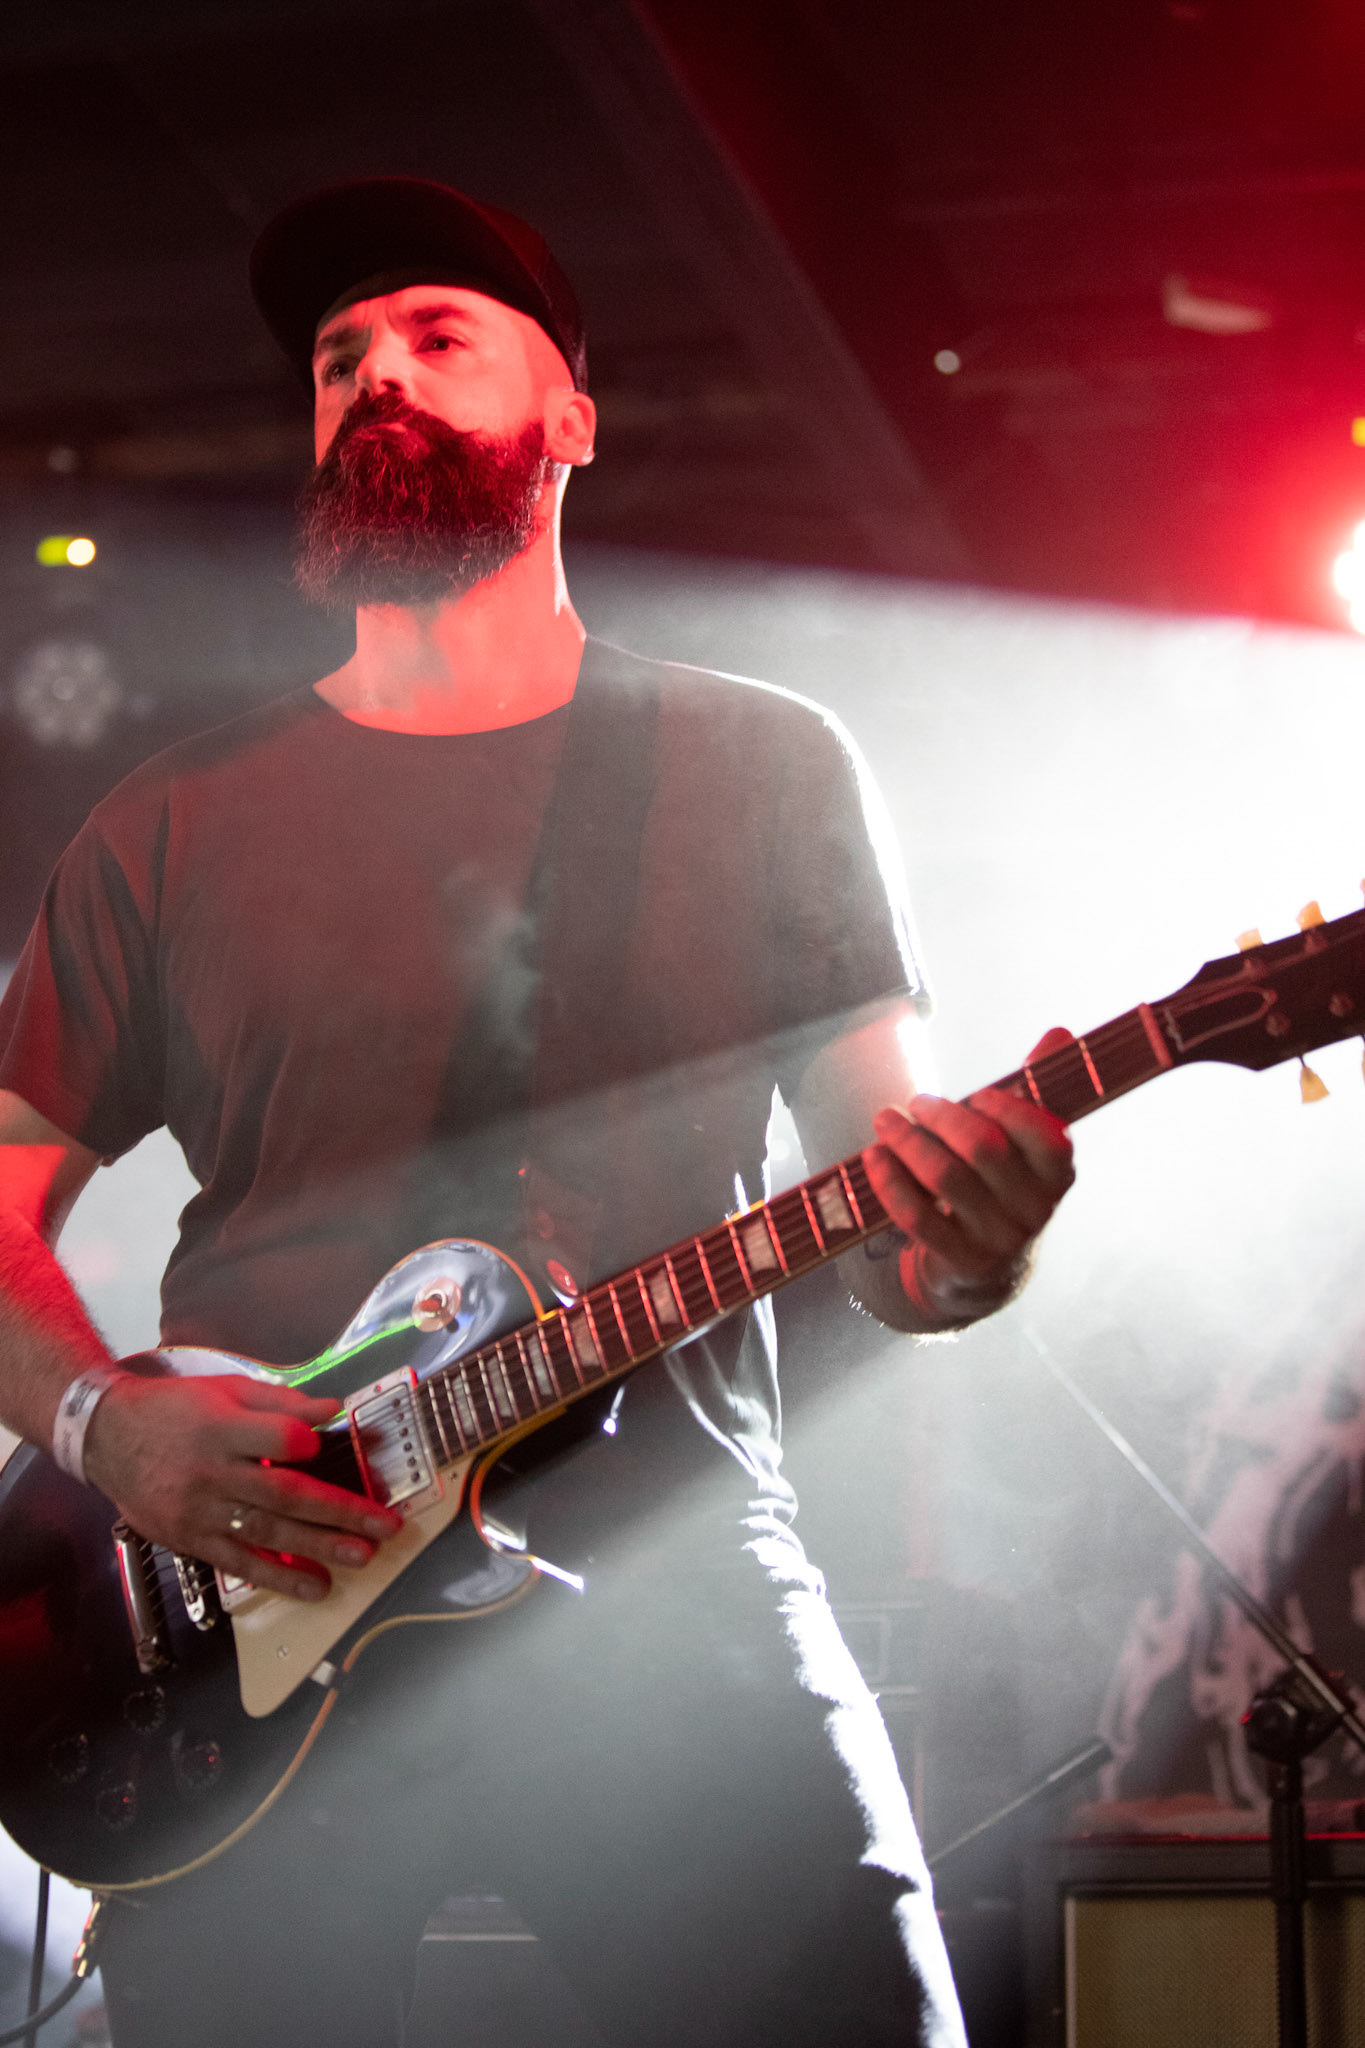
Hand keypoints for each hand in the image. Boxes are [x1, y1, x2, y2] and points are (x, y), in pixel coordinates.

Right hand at [83, 1373, 402, 1601]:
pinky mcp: (190, 1540)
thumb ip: (282, 1403)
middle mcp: (212, 1474)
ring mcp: (200, 1512)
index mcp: (222, 1429)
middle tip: (383, 1526)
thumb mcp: (227, 1391)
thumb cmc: (174, 1409)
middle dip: (340, 1513)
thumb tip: (333, 1410)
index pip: (279, 1441)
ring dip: (318, 1549)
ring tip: (361, 1557)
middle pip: (284, 1496)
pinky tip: (313, 1586)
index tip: (327, 1445)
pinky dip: (278, 1578)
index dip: (310, 1445)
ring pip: (267, 1535)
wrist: (107, 1437)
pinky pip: (239, 1564)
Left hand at [862, 1028, 1075, 1327]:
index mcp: (1058, 1175)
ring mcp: (998, 1239)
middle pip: (984, 1148)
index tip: (977, 1096)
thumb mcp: (1025, 1144)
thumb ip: (1036, 1091)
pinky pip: (916, 1216)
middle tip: (918, 1102)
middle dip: (942, 1116)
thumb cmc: (1003, 1187)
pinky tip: (874, 1158)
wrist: (988, 1271)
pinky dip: (890, 1181)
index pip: (1047, 1135)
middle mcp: (1036, 1210)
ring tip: (886, 1120)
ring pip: (945, 1178)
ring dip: (907, 1141)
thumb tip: (1059, 1033)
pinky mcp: (959, 1261)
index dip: (1007, 1107)